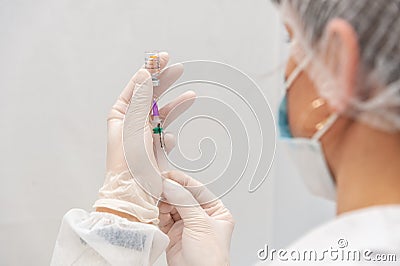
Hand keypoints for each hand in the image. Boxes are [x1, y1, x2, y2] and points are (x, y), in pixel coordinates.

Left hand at [94, 53, 195, 223]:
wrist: (135, 192)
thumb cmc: (129, 160)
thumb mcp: (134, 124)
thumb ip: (140, 99)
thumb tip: (143, 75)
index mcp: (121, 114)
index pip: (137, 87)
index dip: (150, 72)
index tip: (163, 58)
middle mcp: (131, 123)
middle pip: (151, 97)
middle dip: (165, 83)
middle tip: (178, 69)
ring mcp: (144, 135)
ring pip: (162, 114)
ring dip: (176, 106)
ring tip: (192, 97)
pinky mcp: (154, 149)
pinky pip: (165, 135)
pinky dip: (169, 136)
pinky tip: (169, 140)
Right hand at [159, 170, 234, 265]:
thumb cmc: (211, 258)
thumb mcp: (200, 224)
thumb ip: (185, 202)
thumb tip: (172, 185)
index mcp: (215, 211)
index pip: (198, 190)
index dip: (182, 181)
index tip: (169, 175)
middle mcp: (201, 216)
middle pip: (183, 196)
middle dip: (171, 192)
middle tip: (159, 186)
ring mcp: (187, 225)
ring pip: (172, 206)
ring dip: (164, 203)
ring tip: (158, 202)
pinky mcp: (174, 234)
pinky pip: (164, 218)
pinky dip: (159, 214)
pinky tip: (157, 212)